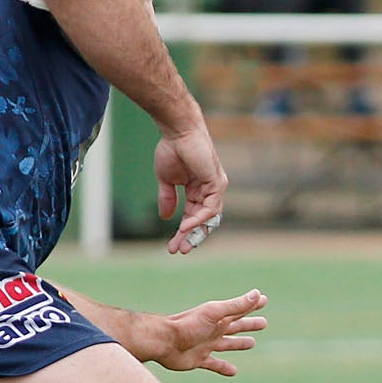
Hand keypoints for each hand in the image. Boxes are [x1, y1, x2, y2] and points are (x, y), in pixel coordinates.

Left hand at [144, 288, 266, 373]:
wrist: (163, 342)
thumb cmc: (187, 325)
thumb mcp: (214, 313)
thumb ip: (235, 306)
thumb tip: (257, 294)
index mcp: (218, 318)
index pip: (240, 309)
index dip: (253, 304)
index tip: (264, 300)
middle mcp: (214, 330)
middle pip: (236, 327)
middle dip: (249, 325)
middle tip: (263, 323)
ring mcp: (207, 345)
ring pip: (228, 344)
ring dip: (239, 343)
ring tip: (251, 343)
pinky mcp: (200, 359)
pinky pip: (215, 364)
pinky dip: (224, 368)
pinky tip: (233, 372)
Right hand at [156, 126, 228, 253]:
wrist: (177, 131)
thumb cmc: (172, 150)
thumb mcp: (166, 180)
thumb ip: (168, 198)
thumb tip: (165, 217)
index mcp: (199, 190)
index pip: (194, 216)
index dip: (184, 231)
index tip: (172, 246)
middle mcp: (210, 191)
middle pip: (203, 221)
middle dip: (190, 237)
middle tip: (179, 251)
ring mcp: (215, 187)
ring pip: (209, 218)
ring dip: (194, 233)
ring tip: (181, 245)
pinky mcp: (216, 183)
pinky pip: (210, 208)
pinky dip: (198, 219)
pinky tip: (184, 227)